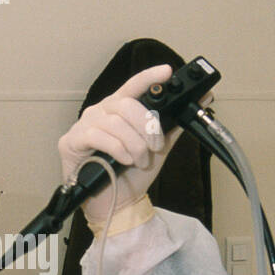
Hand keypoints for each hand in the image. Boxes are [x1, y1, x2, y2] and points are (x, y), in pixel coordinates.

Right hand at [57, 66, 176, 224]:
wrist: (118, 202)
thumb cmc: (133, 174)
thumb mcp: (158, 147)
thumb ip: (174, 123)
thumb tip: (202, 100)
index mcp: (119, 109)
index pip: (133, 86)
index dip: (148, 76)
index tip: (166, 71)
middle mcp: (100, 111)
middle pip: (127, 105)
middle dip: (147, 127)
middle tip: (155, 146)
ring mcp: (84, 125)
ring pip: (116, 123)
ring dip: (134, 145)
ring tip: (139, 160)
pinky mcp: (72, 141)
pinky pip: (98, 137)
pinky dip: (117, 150)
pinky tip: (123, 161)